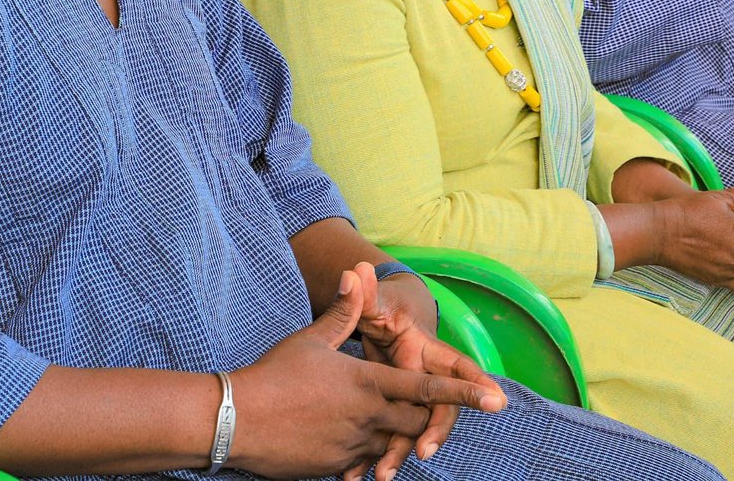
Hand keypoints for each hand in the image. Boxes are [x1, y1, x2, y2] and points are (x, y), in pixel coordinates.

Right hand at [229, 269, 502, 480]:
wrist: (236, 420)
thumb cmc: (274, 374)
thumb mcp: (312, 338)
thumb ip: (345, 310)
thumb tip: (358, 271)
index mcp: (369, 382)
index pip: (428, 387)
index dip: (465, 393)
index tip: (498, 399)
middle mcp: (369, 417)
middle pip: (416, 419)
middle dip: (424, 415)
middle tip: (424, 408)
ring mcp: (354, 446)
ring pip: (391, 443)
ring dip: (391, 435)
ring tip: (374, 422)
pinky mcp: (336, 467)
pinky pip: (363, 461)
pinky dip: (363, 452)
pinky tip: (344, 438)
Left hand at [355, 264, 503, 478]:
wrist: (378, 323)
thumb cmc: (383, 308)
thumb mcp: (376, 302)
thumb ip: (367, 292)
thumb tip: (356, 269)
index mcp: (427, 351)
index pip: (457, 366)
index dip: (477, 383)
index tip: (498, 401)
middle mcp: (425, 378)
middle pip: (438, 409)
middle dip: (434, 432)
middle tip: (424, 453)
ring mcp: (408, 397)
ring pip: (411, 429)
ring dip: (398, 453)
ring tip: (381, 476)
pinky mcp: (390, 410)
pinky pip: (387, 436)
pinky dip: (373, 455)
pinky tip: (356, 474)